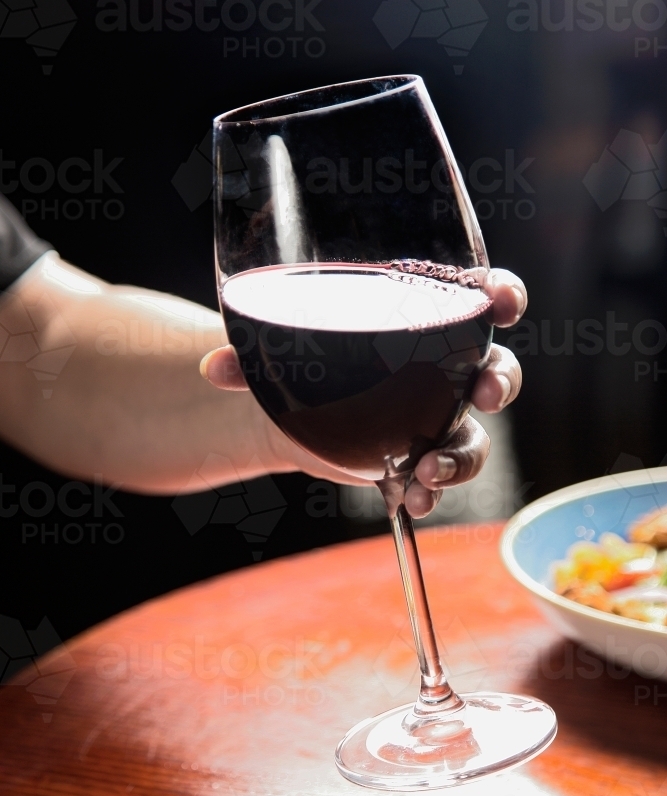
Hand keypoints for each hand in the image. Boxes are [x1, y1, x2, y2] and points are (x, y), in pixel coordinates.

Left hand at [201, 268, 525, 516]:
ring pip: (473, 433)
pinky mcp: (417, 453)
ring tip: (428, 471)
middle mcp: (443, 364)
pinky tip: (411, 501)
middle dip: (498, 381)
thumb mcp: (281, 346)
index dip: (502, 294)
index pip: (479, 295)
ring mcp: (435, 413)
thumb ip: (252, 353)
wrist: (288, 408)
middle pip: (495, 368)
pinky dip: (431, 491)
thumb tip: (215, 367)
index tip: (500, 301)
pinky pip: (441, 473)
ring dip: (463, 454)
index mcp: (423, 314)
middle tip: (482, 394)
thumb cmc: (300, 355)